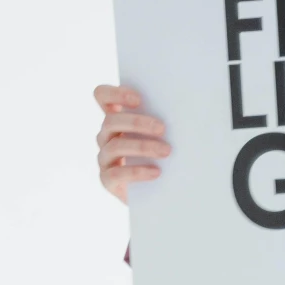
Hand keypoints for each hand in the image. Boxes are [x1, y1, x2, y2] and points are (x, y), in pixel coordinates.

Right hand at [94, 85, 169, 202]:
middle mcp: (105, 136)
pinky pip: (116, 174)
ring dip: (143, 146)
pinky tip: (156, 172)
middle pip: (111, 121)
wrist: (157, 191)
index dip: (116, 94)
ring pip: (115, 146)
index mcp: (117, 119)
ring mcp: (104, 158)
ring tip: (166, 151)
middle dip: (137, 122)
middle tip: (162, 128)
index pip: (102, 96)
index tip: (138, 100)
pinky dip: (138, 171)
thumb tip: (182, 111)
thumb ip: (160, 121)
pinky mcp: (107, 180)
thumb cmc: (161, 156)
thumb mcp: (159, 135)